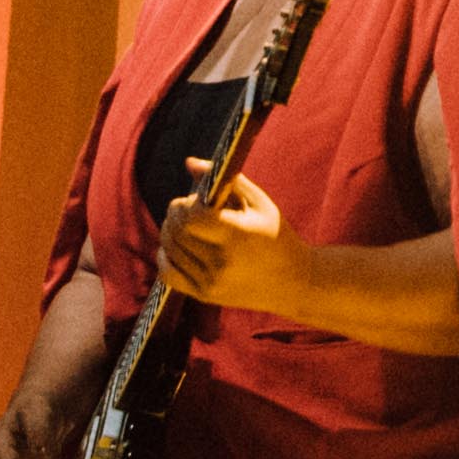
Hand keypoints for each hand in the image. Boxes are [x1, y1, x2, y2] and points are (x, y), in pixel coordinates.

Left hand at [157, 175, 296, 321]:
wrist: (293, 282)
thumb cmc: (277, 236)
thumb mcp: (260, 204)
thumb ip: (227, 181)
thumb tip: (190, 163)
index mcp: (239, 236)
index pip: (192, 218)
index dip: (185, 204)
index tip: (194, 199)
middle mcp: (222, 263)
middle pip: (176, 232)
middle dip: (175, 214)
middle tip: (188, 208)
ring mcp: (211, 282)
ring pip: (169, 250)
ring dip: (170, 231)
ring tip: (186, 225)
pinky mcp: (204, 295)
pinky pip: (168, 274)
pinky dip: (166, 256)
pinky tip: (177, 247)